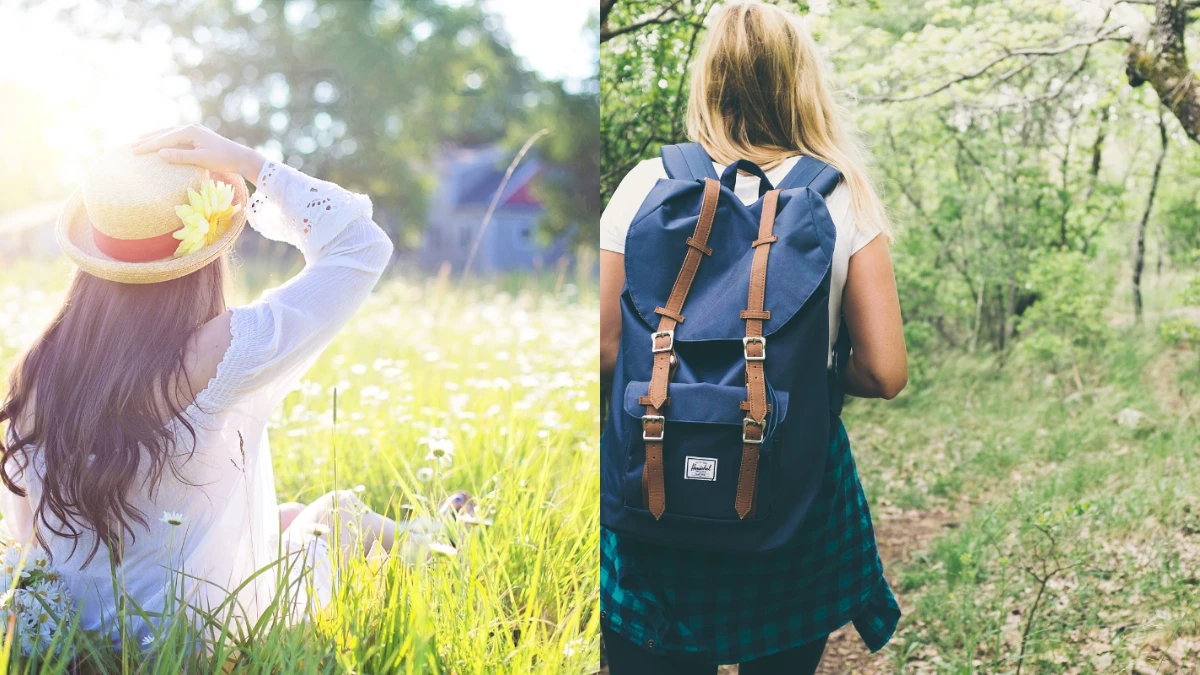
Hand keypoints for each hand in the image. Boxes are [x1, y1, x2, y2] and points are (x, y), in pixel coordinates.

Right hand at [131, 124, 266, 184]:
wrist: (240, 157)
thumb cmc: (223, 160)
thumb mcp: (201, 159)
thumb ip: (180, 156)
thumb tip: (159, 153)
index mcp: (190, 131)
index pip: (164, 139)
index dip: (148, 145)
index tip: (134, 151)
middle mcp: (190, 127)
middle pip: (164, 133)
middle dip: (148, 139)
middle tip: (131, 146)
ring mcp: (194, 131)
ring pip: (169, 133)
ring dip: (155, 137)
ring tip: (140, 140)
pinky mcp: (197, 136)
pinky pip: (176, 136)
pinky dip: (165, 138)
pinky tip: (160, 141)